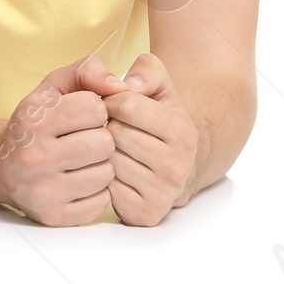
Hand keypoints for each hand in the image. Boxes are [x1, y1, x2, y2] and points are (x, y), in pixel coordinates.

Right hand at [0, 56, 122, 225]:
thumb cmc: (33, 124)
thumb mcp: (51, 88)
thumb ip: (87, 71)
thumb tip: (120, 85)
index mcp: (33, 121)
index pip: (94, 107)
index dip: (93, 109)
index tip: (79, 115)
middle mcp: (34, 157)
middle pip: (104, 143)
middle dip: (99, 138)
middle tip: (83, 139)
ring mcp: (44, 190)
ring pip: (106, 173)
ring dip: (99, 165)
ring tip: (80, 160)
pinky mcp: (54, 216)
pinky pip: (102, 202)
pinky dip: (95, 191)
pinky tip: (77, 180)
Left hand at [104, 53, 198, 225]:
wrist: (173, 162)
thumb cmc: (156, 117)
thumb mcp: (158, 85)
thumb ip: (147, 69)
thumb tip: (130, 83)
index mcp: (183, 132)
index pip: (125, 104)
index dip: (111, 100)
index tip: (115, 105)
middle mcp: (178, 167)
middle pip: (113, 134)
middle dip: (104, 126)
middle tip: (114, 129)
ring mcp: (163, 194)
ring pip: (106, 161)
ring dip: (100, 152)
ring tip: (113, 148)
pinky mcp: (145, 214)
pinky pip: (104, 189)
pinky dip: (100, 177)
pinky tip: (112, 171)